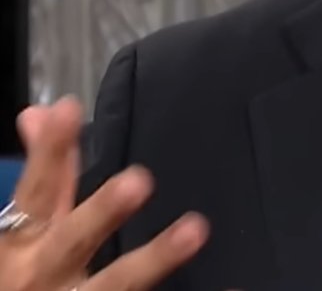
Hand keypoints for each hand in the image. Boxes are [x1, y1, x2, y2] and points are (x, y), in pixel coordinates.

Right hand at [1, 97, 208, 290]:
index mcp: (24, 244)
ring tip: (196, 228)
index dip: (49, 151)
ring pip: (118, 284)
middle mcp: (46, 275)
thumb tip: (38, 112)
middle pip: (73, 239)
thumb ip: (47, 176)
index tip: (68, 108)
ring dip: (155, 257)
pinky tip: (237, 288)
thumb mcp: (25, 232)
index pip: (37, 190)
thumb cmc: (25, 277)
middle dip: (102, 211)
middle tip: (139, 179)